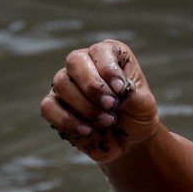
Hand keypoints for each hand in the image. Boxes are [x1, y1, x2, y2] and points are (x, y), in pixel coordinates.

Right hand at [40, 40, 159, 162]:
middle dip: (93, 87)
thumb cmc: (138, 115)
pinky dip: (67, 120)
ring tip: (107, 121)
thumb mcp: (144, 105)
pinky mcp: (56, 105)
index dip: (108, 70)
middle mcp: (85, 64)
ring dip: (85, 106)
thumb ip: (131, 94)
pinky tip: (87, 130)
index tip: (120, 90)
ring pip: (61, 83)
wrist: (130, 140)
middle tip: (110, 106)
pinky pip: (48, 106)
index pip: (100, 51)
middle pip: (74, 61)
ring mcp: (67, 84)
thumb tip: (116, 89)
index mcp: (109, 55)